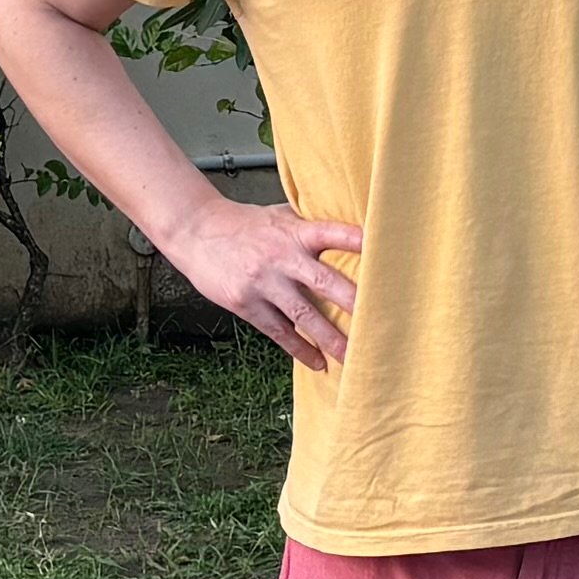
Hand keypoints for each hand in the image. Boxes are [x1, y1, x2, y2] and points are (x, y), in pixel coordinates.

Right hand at [164, 196, 361, 368]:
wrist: (197, 232)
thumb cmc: (246, 224)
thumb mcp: (280, 216)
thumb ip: (310, 227)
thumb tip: (352, 233)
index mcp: (294, 231)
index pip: (331, 233)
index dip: (355, 240)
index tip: (382, 250)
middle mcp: (281, 257)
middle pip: (323, 282)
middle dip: (352, 303)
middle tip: (378, 322)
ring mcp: (263, 282)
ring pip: (304, 315)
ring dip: (330, 338)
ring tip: (352, 357)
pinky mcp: (246, 304)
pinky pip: (279, 331)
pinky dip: (300, 349)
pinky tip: (318, 362)